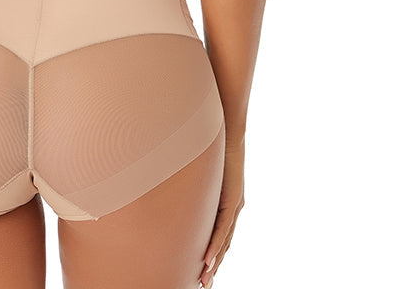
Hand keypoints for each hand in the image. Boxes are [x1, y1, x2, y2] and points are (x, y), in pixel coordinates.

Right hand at [200, 138, 244, 287]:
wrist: (227, 127)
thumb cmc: (208, 141)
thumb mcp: (197, 165)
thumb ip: (187, 175)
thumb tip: (167, 176)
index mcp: (223, 200)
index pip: (217, 233)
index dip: (209, 253)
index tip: (199, 269)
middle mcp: (231, 206)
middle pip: (221, 243)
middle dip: (211, 266)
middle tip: (202, 284)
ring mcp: (234, 203)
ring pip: (223, 241)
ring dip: (213, 262)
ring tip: (204, 280)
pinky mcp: (233, 198)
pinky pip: (223, 227)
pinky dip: (215, 245)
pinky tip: (208, 260)